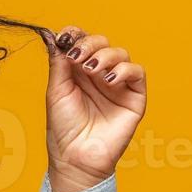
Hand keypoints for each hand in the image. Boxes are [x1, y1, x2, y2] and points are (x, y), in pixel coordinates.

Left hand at [43, 25, 146, 191]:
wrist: (75, 157)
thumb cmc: (64, 128)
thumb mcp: (56, 90)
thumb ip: (59, 62)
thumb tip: (54, 36)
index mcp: (78, 71)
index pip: (82, 41)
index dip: (76, 33)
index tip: (66, 36)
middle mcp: (99, 74)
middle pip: (101, 43)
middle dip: (89, 44)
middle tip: (78, 57)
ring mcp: (117, 84)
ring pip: (120, 53)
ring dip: (105, 56)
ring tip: (92, 71)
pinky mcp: (134, 97)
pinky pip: (137, 72)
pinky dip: (125, 70)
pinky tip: (110, 80)